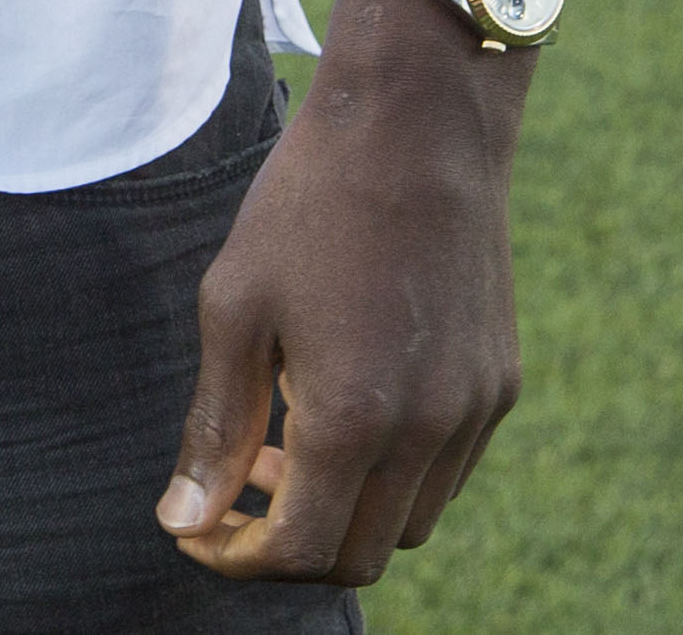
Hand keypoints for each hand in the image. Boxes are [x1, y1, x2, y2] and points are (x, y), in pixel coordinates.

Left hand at [159, 0, 530, 587]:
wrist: (417, 124)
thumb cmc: (308, 204)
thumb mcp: (235, 307)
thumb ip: (214, 426)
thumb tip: (183, 523)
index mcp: (354, 416)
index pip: (301, 551)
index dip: (237, 557)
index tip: (194, 526)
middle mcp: (428, 429)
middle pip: (358, 554)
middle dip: (286, 544)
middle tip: (232, 487)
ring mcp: (474, 409)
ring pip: (407, 521)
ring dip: (340, 509)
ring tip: (278, 440)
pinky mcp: (499, 384)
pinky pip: (444, 471)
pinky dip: (388, 472)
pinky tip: (340, 403)